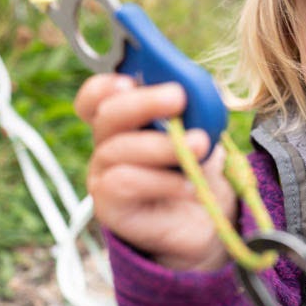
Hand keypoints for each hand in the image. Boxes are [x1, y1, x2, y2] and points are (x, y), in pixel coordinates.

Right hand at [75, 74, 235, 271]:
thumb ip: (192, 107)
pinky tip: (189, 185)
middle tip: (179, 97)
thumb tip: (192, 88)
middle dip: (143, 102)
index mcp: (124, 122)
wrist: (209, 226)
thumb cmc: (199, 171)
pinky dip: (160, 181)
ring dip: (162, 145)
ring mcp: (104, 178)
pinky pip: (123, 184)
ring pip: (117, 150)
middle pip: (106, 115)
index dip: (105, 85)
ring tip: (199, 145)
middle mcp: (107, 147)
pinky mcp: (110, 209)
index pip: (96, 98)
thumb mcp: (202, 131)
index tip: (131, 78)